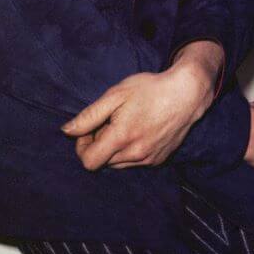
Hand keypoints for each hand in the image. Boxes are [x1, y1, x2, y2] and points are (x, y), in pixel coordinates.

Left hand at [62, 44, 221, 170]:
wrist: (186, 94)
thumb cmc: (149, 89)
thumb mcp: (116, 95)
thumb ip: (89, 116)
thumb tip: (66, 131)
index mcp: (121, 138)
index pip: (88, 162)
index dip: (82, 146)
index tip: (90, 129)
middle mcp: (135, 155)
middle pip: (102, 162)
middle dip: (99, 144)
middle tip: (109, 120)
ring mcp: (148, 160)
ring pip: (118, 163)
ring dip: (114, 148)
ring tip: (125, 123)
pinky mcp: (158, 160)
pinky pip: (134, 162)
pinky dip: (130, 150)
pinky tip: (140, 129)